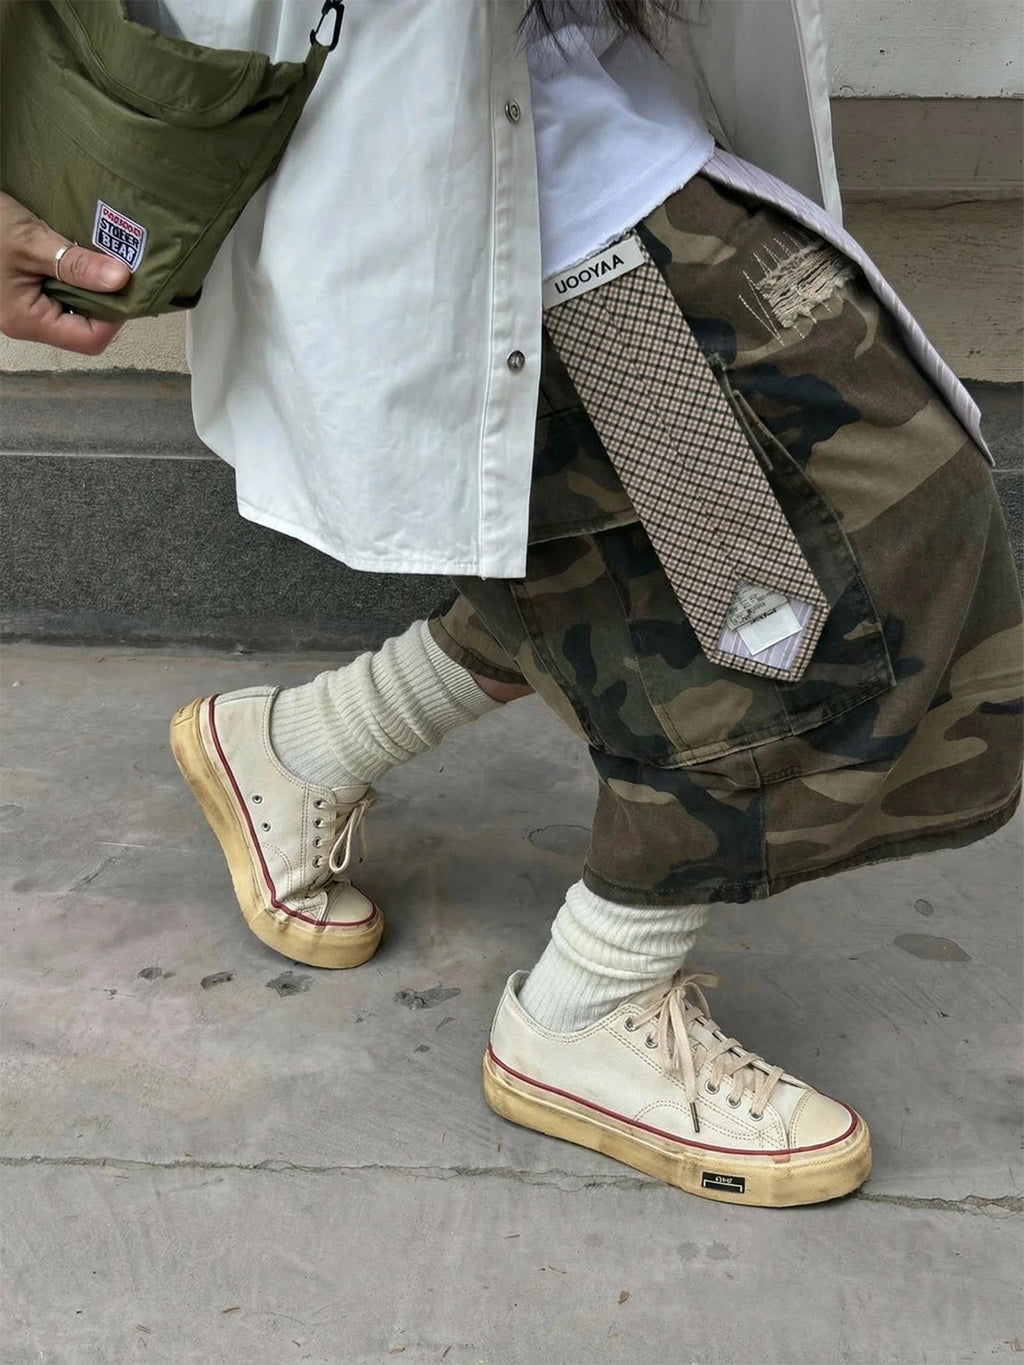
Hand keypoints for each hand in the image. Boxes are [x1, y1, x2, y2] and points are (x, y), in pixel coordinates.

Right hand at [0, 192, 131, 353]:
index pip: (89, 340)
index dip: (114, 318)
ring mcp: (27, 308)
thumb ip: (76, 264)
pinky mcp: (28, 292)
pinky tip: (85, 257)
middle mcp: (28, 322)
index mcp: (27, 321)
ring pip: (76, 310)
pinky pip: (63, 294)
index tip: (127, 286)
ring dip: (92, 287)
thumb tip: (121, 279)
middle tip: (120, 268)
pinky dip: (78, 278)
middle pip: (85, 327)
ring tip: (103, 260)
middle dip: (105, 300)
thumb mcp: (32, 241)